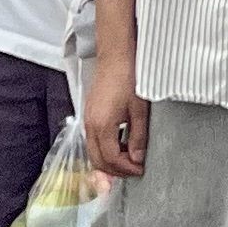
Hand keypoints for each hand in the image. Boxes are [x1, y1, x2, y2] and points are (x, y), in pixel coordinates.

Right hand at [85, 52, 148, 179]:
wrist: (116, 55)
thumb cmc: (128, 77)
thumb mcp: (139, 109)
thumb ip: (138, 137)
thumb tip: (137, 158)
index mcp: (102, 126)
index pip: (111, 159)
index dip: (126, 169)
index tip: (140, 170)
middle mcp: (90, 126)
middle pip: (98, 160)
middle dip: (115, 171)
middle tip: (133, 170)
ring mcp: (87, 120)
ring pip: (93, 152)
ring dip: (109, 161)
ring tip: (128, 160)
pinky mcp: (89, 114)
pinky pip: (92, 140)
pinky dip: (104, 149)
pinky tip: (119, 145)